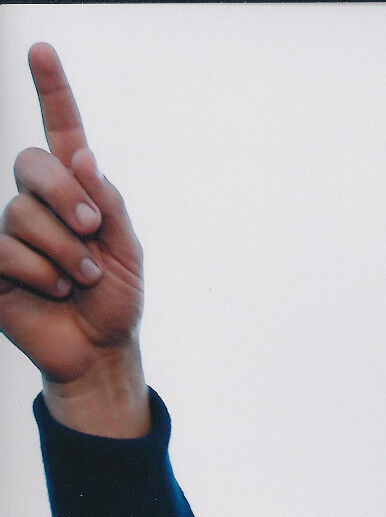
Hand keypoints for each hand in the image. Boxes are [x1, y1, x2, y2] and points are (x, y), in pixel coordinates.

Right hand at [1, 43, 146, 436]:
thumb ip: (109, 202)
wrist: (99, 349)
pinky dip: (40, 274)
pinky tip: (53, 291)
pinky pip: (5, 251)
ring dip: (65, 253)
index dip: (52, 91)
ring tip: (81, 280)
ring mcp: (9, 230)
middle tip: (94, 231)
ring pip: (22, 214)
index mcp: (75, 189)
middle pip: (32, 164)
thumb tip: (81, 154)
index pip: (60, 130)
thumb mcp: (127, 249)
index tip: (44, 51)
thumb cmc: (115, 297)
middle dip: (68, 197)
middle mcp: (36, 201)